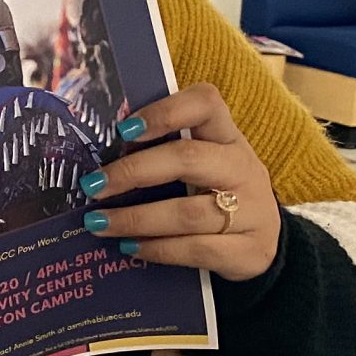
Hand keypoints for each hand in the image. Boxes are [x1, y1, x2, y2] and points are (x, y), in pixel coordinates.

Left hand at [77, 83, 279, 280]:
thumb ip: (163, 154)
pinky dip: (158, 249)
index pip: (205, 104)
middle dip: (134, 171)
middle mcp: (243, 168)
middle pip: (188, 158)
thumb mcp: (201, 165)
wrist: (263, 242)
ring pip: (189, 213)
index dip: (165, 112)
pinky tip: (130, 247)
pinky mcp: (251, 251)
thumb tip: (99, 163)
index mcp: (227, 136)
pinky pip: (197, 250)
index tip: (124, 130)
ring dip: (136, 219)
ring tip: (99, 224)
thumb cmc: (215, 193)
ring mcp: (253, 211)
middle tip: (93, 186)